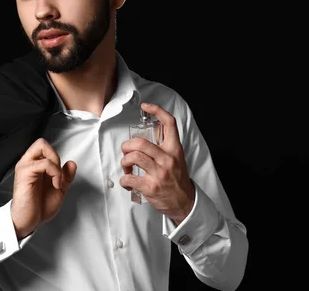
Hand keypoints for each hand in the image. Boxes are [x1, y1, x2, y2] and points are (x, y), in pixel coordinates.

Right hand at [10, 138, 76, 239]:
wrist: (29, 222)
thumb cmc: (39, 207)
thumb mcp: (59, 189)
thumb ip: (65, 176)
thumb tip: (71, 163)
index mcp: (35, 165)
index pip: (45, 147)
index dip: (55, 157)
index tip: (58, 175)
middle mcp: (28, 163)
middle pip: (41, 142)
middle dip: (55, 156)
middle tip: (56, 175)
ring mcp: (25, 167)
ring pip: (42, 146)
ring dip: (56, 166)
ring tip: (56, 182)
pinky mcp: (24, 174)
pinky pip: (43, 163)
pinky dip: (55, 173)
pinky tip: (55, 185)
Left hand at [120, 103, 194, 223]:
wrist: (184, 202)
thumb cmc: (177, 179)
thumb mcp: (177, 158)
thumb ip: (164, 146)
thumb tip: (148, 134)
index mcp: (174, 149)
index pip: (169, 123)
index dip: (157, 110)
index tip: (146, 106)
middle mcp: (167, 159)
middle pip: (140, 142)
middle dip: (126, 146)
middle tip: (126, 151)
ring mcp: (159, 173)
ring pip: (133, 157)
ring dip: (124, 161)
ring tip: (126, 167)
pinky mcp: (150, 187)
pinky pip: (129, 178)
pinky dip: (124, 180)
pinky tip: (127, 182)